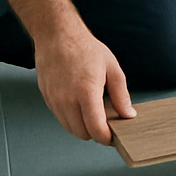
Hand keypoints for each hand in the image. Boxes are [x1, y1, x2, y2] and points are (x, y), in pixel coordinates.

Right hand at [34, 30, 133, 144]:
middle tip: (107, 126)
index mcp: (86, 92)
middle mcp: (67, 99)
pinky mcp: (47, 99)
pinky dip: (72, 120)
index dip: (105, 138)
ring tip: (95, 116)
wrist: (58, 37)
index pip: (95, 128)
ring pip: (70, 128)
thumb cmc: (86, 49)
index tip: (113, 138)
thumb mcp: (112, 69)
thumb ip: (121, 95)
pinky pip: (60, 118)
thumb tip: (128, 114)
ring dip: (83, 128)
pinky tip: (81, 109)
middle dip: (95, 134)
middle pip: (82, 132)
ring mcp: (55, 100)